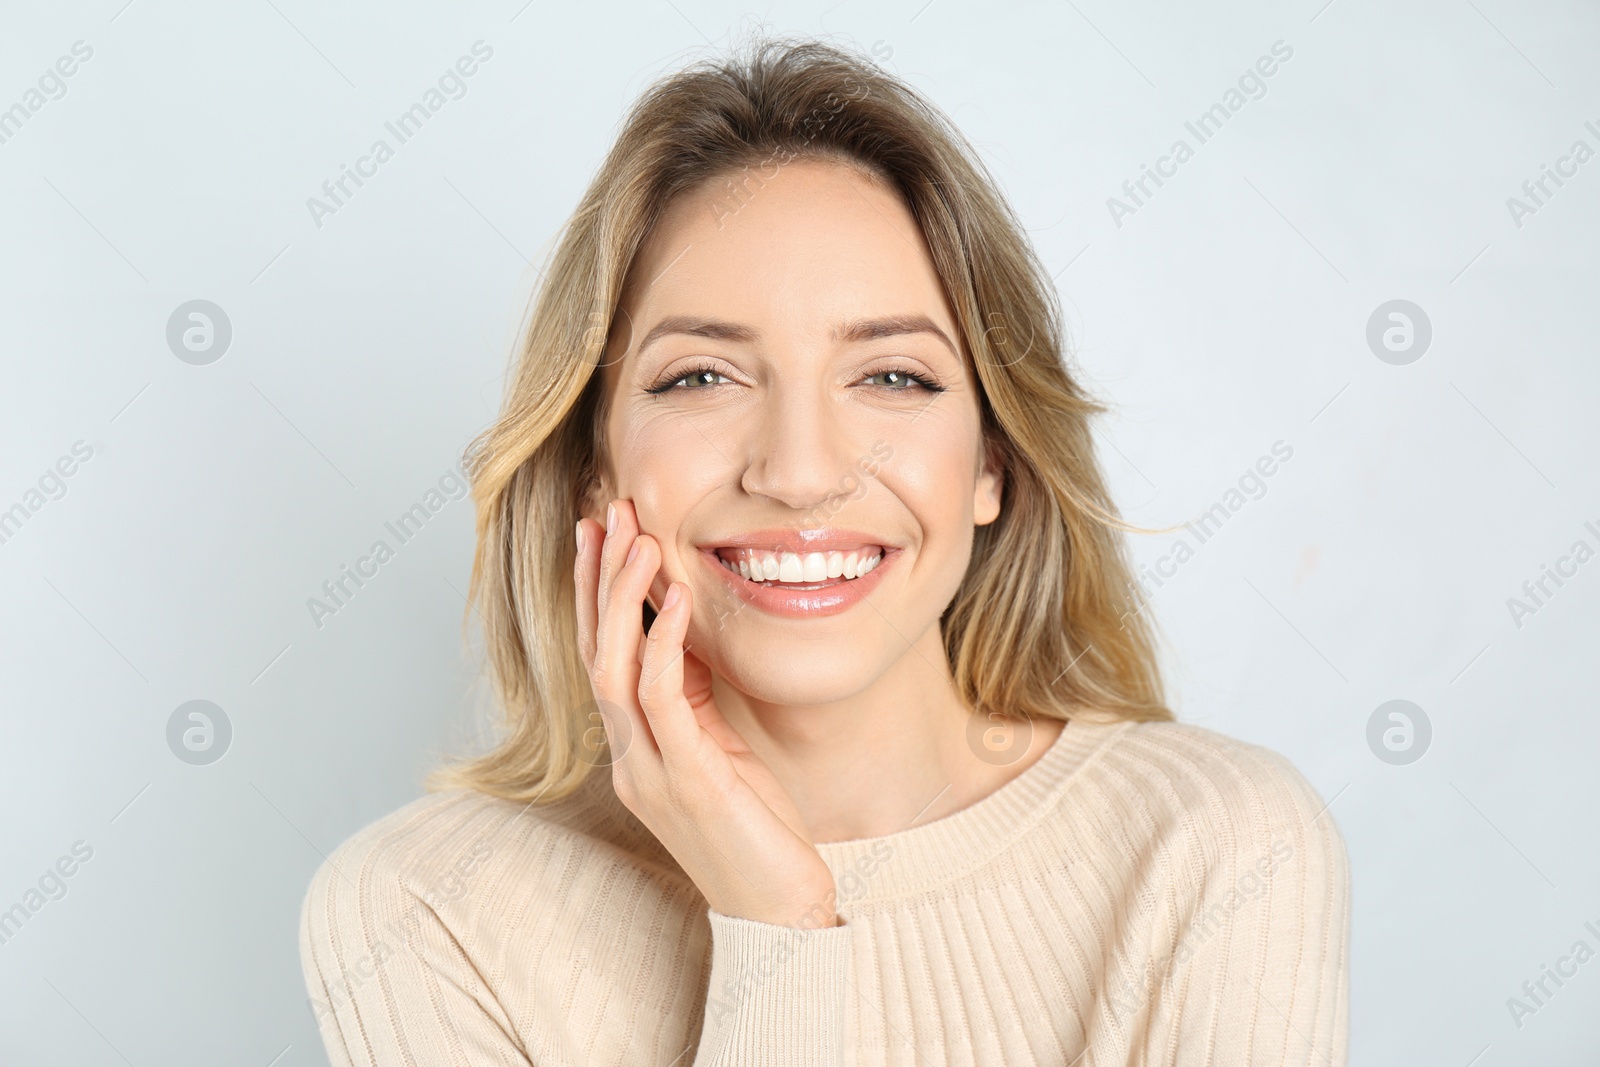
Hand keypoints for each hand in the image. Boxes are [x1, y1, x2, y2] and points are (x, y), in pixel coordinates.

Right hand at [574, 499, 839, 928]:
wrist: (781, 915)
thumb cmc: (757, 836)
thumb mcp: (721, 753)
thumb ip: (694, 702)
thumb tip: (685, 634)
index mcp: (636, 752)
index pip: (602, 658)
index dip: (596, 595)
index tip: (601, 534)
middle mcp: (630, 760)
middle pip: (594, 653)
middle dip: (596, 581)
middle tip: (604, 514)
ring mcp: (652, 773)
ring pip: (614, 669)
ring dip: (622, 599)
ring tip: (637, 539)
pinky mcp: (689, 782)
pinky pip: (663, 701)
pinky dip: (666, 643)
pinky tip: (680, 599)